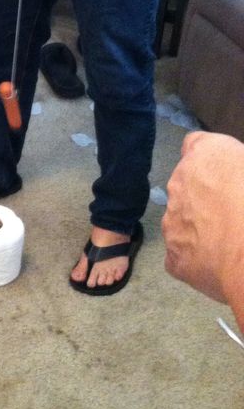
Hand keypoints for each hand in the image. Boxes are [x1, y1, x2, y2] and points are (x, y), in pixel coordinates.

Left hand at [162, 132, 243, 326]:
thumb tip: (235, 177)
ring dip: (198, 226)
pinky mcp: (172, 254)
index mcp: (206, 154)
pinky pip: (181, 252)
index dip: (209, 162)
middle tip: (233, 214)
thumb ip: (238, 166)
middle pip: (186, 184)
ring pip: (181, 219)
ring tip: (228, 242)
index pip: (195, 145)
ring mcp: (171, 219)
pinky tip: (218, 263)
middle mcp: (179, 181)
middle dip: (203, 197)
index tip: (225, 176)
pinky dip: (195, 256)